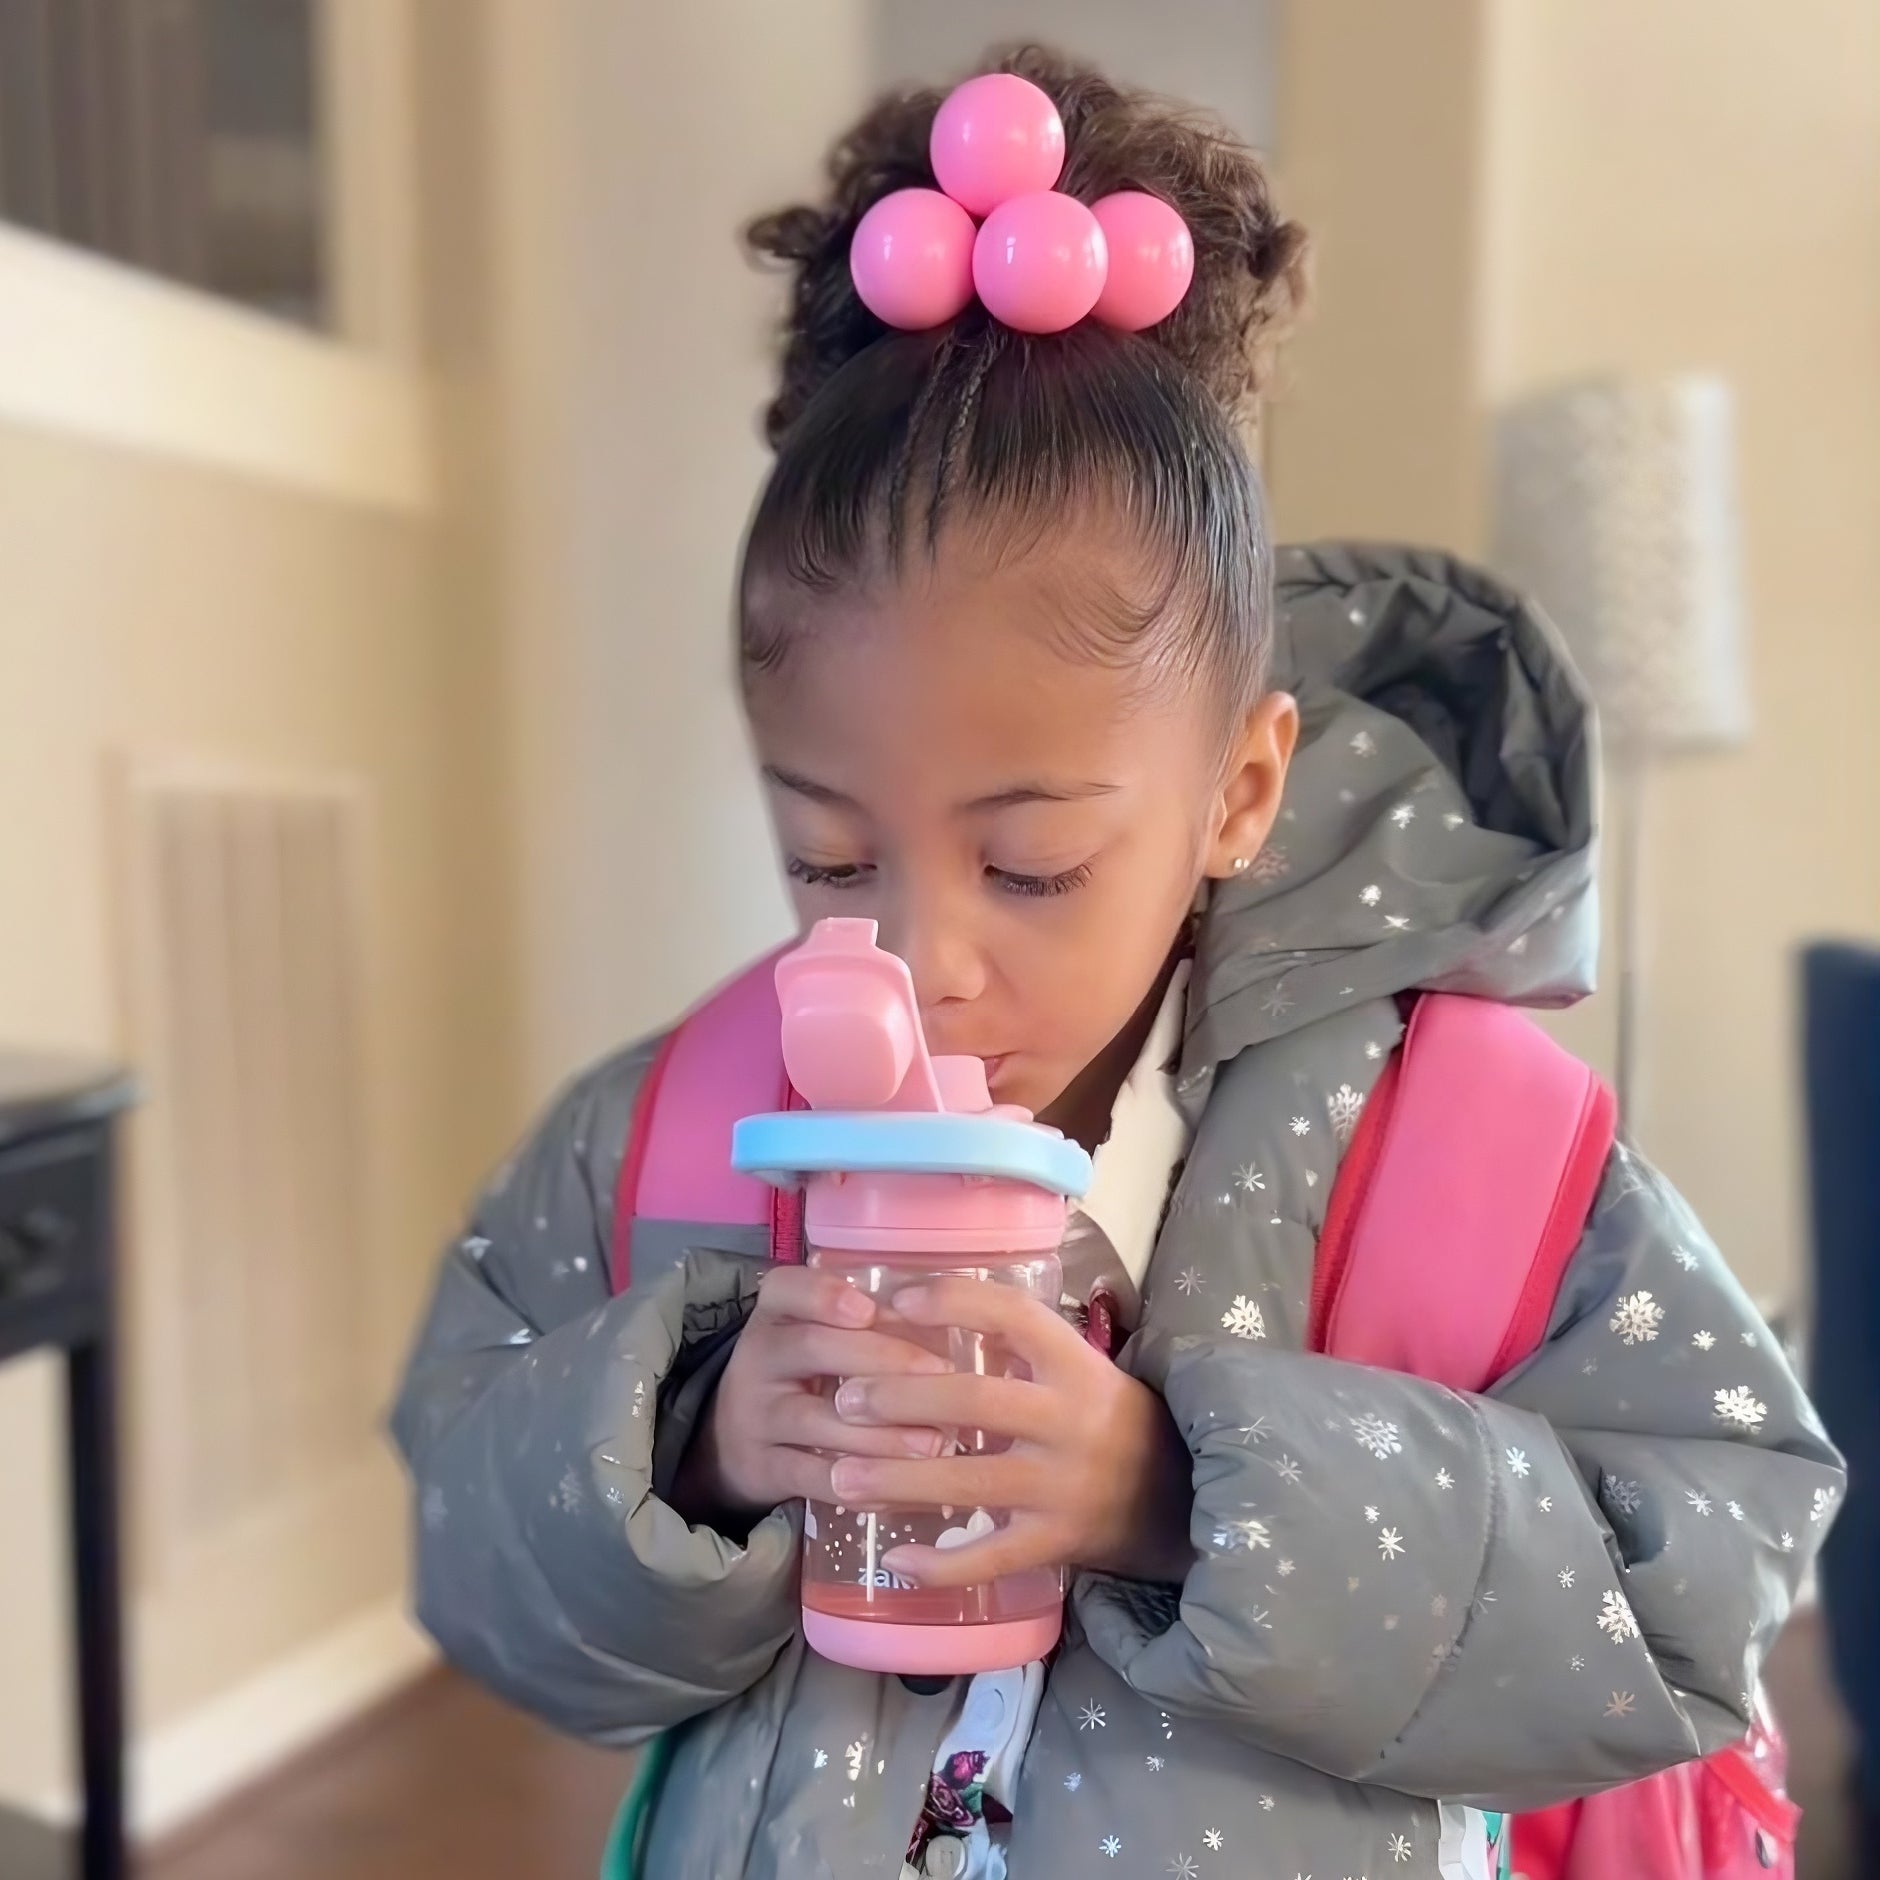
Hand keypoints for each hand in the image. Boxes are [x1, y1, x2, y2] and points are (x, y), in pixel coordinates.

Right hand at [672, 1265, 951, 1527]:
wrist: (734, 1438)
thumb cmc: (804, 1374)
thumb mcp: (818, 1334)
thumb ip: (872, 1324)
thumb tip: (956, 1321)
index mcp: (777, 1314)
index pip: (786, 1288)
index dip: (824, 1294)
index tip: (869, 1309)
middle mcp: (759, 1357)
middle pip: (812, 1347)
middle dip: (880, 1360)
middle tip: (941, 1374)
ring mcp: (756, 1415)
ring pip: (814, 1419)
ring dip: (878, 1432)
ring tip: (935, 1442)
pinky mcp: (762, 1468)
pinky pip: (809, 1477)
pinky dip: (857, 1483)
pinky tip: (901, 1486)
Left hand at [827, 1279, 1195, 1587]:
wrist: (1176, 1497)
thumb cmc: (1107, 1417)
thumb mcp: (1079, 1366)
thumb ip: (1018, 1344)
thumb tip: (921, 1304)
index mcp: (1076, 1365)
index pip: (1014, 1316)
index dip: (954, 1301)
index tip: (896, 1299)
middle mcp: (1072, 1421)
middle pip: (977, 1400)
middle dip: (902, 1398)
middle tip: (844, 1397)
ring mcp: (1064, 1486)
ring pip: (971, 1482)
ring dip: (898, 1478)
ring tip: (839, 1475)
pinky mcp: (1057, 1543)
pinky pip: (990, 1558)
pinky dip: (940, 1564)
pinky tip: (894, 1559)